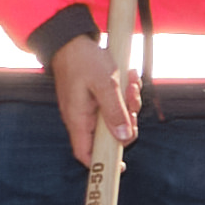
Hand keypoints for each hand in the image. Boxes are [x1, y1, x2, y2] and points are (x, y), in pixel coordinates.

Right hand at [49, 27, 139, 162]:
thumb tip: (124, 138)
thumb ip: (115, 111)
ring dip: (129, 102)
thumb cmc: (84, 60)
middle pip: (109, 135)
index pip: (85, 154)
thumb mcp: (105, 84)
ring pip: (116, 117)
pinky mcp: (97, 97)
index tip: (122, 166)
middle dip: (127, 121)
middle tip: (132, 101)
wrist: (73, 39)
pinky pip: (115, 103)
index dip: (102, 163)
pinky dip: (125, 93)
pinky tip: (129, 77)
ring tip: (131, 82)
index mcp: (79, 119)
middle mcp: (83, 117)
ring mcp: (89, 107)